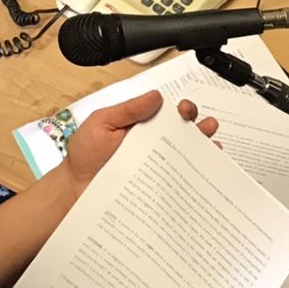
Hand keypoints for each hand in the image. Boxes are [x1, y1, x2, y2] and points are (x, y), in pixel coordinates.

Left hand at [61, 92, 218, 191]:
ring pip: (188, 158)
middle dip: (201, 128)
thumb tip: (155, 96)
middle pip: (185, 134)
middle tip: (205, 126)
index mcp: (142, 126)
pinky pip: (180, 183)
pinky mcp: (158, 189)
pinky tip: (203, 176)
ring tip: (213, 148)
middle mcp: (153, 146)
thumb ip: (128, 109)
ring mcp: (157, 169)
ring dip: (205, 151)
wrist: (75, 190)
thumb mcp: (102, 123)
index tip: (185, 110)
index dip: (183, 110)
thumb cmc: (85, 156)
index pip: (169, 114)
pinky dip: (195, 180)